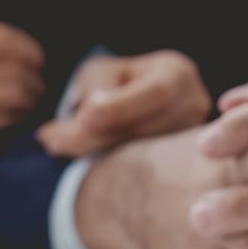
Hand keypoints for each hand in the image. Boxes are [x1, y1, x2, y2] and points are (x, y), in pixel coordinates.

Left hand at [36, 49, 212, 157]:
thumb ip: (97, 89)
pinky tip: (79, 160)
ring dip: (95, 156)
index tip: (85, 117)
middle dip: (97, 137)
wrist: (131, 107)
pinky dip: (107, 170)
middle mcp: (194, 110)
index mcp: (178, 75)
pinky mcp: (179, 169)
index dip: (121, 107)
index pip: (157, 93)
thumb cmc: (115, 83)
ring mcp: (191, 144)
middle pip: (147, 130)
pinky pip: (142, 175)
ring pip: (142, 158)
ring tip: (56, 144)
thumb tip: (87, 119)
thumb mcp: (102, 73)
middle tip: (53, 140)